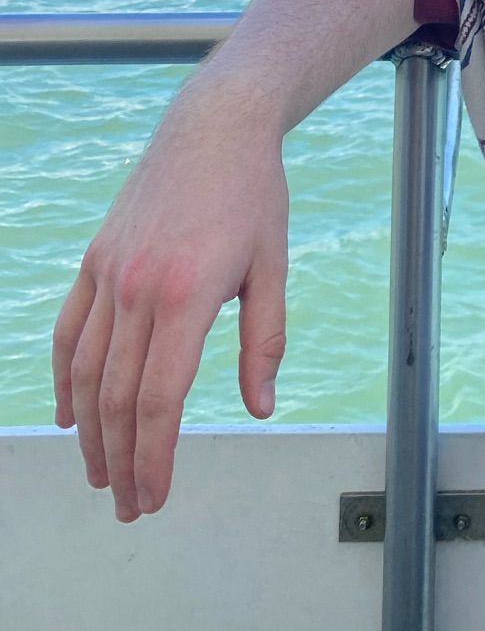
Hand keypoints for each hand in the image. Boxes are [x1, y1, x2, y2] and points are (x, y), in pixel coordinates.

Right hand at [51, 85, 289, 521]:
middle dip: (123, 461)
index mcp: (186, 296)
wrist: (216, 125)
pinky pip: (70, 331)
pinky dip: (65, 379)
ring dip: (90, 433)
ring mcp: (110, 273)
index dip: (155, 457)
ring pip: (85, 373)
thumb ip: (265, 341)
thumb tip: (261, 409)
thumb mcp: (274, 266)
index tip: (156, 497)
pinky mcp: (96, 259)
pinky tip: (72, 416)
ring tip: (103, 474)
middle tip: (131, 506)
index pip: (159, 400)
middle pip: (117, 399)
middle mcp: (138, 289)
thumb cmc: (253, 194)